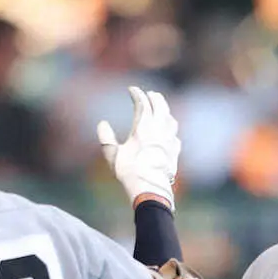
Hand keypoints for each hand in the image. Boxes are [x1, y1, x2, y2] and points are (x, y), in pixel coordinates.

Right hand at [97, 87, 179, 209]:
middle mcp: (158, 129)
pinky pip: (174, 134)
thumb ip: (105, 137)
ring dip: (165, 110)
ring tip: (161, 109)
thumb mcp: (112, 155)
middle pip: (160, 105)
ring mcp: (169, 139)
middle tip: (149, 93)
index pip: (142, 102)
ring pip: (170, 118)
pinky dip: (170, 129)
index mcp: (143, 126)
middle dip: (154, 97)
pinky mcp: (175, 151)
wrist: (151, 189)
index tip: (132, 89)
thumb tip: (102, 123)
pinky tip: (168, 132)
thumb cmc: (129, 172)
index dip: (136, 93)